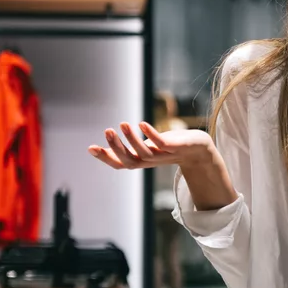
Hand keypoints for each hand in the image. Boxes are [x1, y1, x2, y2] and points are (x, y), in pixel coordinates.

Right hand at [88, 122, 216, 170]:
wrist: (197, 150)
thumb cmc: (168, 147)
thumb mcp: (145, 148)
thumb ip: (128, 149)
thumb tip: (104, 148)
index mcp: (140, 161)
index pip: (120, 164)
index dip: (105, 158)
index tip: (90, 147)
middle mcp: (150, 161)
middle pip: (130, 161)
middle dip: (117, 148)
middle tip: (107, 131)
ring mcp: (163, 156)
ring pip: (145, 153)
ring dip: (132, 139)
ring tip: (123, 124)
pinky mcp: (176, 148)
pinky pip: (162, 143)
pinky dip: (151, 135)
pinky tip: (142, 124)